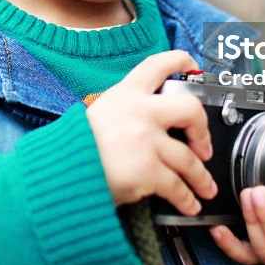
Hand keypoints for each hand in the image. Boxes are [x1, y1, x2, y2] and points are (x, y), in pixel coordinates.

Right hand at [86, 50, 218, 215]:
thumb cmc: (73, 146)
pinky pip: (178, 186)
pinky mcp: (148, 170)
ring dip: (201, 177)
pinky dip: (186, 198)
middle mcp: (141, 112)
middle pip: (190, 111)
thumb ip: (126, 111)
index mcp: (126, 93)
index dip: (179, 61)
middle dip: (203, 130)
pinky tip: (188, 203)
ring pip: (189, 159)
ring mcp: (147, 141)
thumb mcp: (99, 113)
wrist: (59, 171)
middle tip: (203, 146)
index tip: (191, 64)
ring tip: (205, 187)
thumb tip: (148, 120)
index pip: (157, 65)